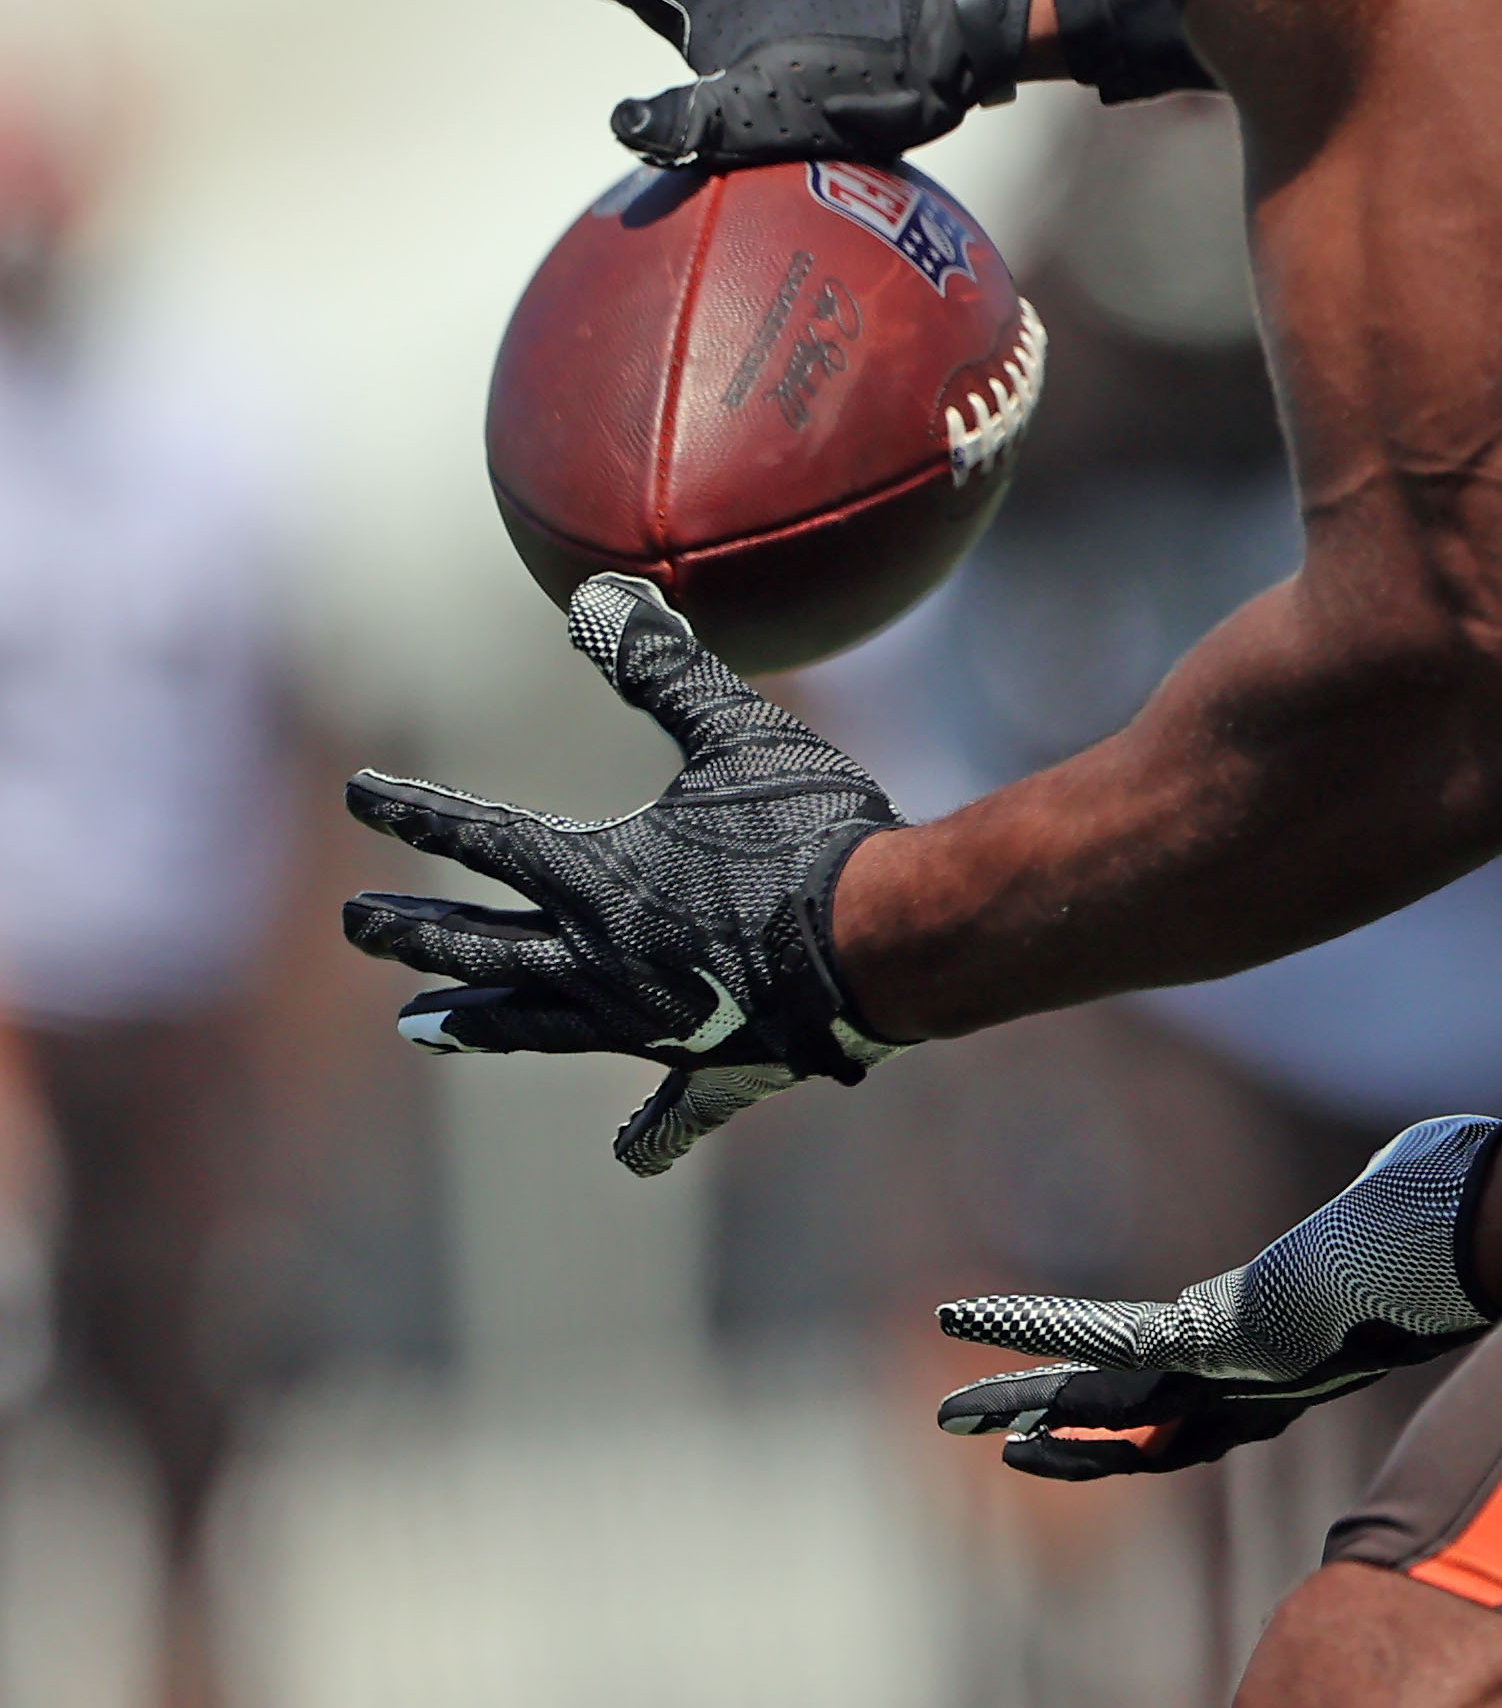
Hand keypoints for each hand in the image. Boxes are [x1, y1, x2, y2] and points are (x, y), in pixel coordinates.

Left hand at [342, 576, 908, 1175]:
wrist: (886, 937)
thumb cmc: (812, 830)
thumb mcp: (736, 735)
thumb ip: (664, 673)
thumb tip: (597, 599)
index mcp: (596, 879)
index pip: (481, 837)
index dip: (417, 810)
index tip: (359, 792)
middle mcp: (597, 959)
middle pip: (483, 944)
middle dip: (416, 931)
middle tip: (360, 925)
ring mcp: (645, 1023)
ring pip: (537, 1023)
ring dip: (475, 1021)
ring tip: (420, 1025)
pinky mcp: (712, 1065)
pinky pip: (671, 1107)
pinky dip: (652, 1130)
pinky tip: (631, 1158)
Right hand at [934, 1115, 1501, 1477]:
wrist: (1484, 1221)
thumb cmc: (1452, 1205)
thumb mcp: (1389, 1215)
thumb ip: (1370, 1212)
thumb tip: (1396, 1177)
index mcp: (1290, 1368)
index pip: (1191, 1414)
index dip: (1127, 1422)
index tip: (1075, 1408)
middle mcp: (1259, 1389)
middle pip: (1138, 1437)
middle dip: (1060, 1441)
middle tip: (988, 1439)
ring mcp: (1237, 1370)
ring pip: (1108, 1408)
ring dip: (1024, 1407)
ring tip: (955, 1416)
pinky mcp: (1218, 1337)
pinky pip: (1105, 1341)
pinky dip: (1032, 1329)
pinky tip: (966, 1318)